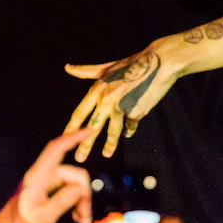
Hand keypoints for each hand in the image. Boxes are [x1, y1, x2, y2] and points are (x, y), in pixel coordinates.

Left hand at [0, 130, 92, 222]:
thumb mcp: (42, 218)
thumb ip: (60, 202)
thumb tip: (79, 188)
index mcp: (38, 176)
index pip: (56, 149)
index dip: (73, 137)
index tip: (91, 130)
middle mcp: (45, 175)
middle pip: (75, 174)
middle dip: (84, 195)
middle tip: (84, 218)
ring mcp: (51, 182)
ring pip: (77, 185)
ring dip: (83, 203)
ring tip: (82, 221)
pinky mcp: (54, 190)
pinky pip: (73, 191)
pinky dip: (78, 204)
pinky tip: (78, 219)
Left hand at [65, 42, 179, 161]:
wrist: (158, 64)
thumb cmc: (131, 64)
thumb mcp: (107, 68)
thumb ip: (86, 71)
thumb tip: (67, 67)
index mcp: (98, 89)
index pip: (80, 112)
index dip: (72, 127)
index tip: (64, 138)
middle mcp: (107, 100)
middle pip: (93, 127)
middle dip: (86, 144)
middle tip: (80, 158)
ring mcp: (122, 107)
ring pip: (113, 132)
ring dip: (110, 144)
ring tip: (106, 153)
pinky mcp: (136, 112)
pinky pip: (130, 125)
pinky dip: (129, 129)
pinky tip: (128, 133)